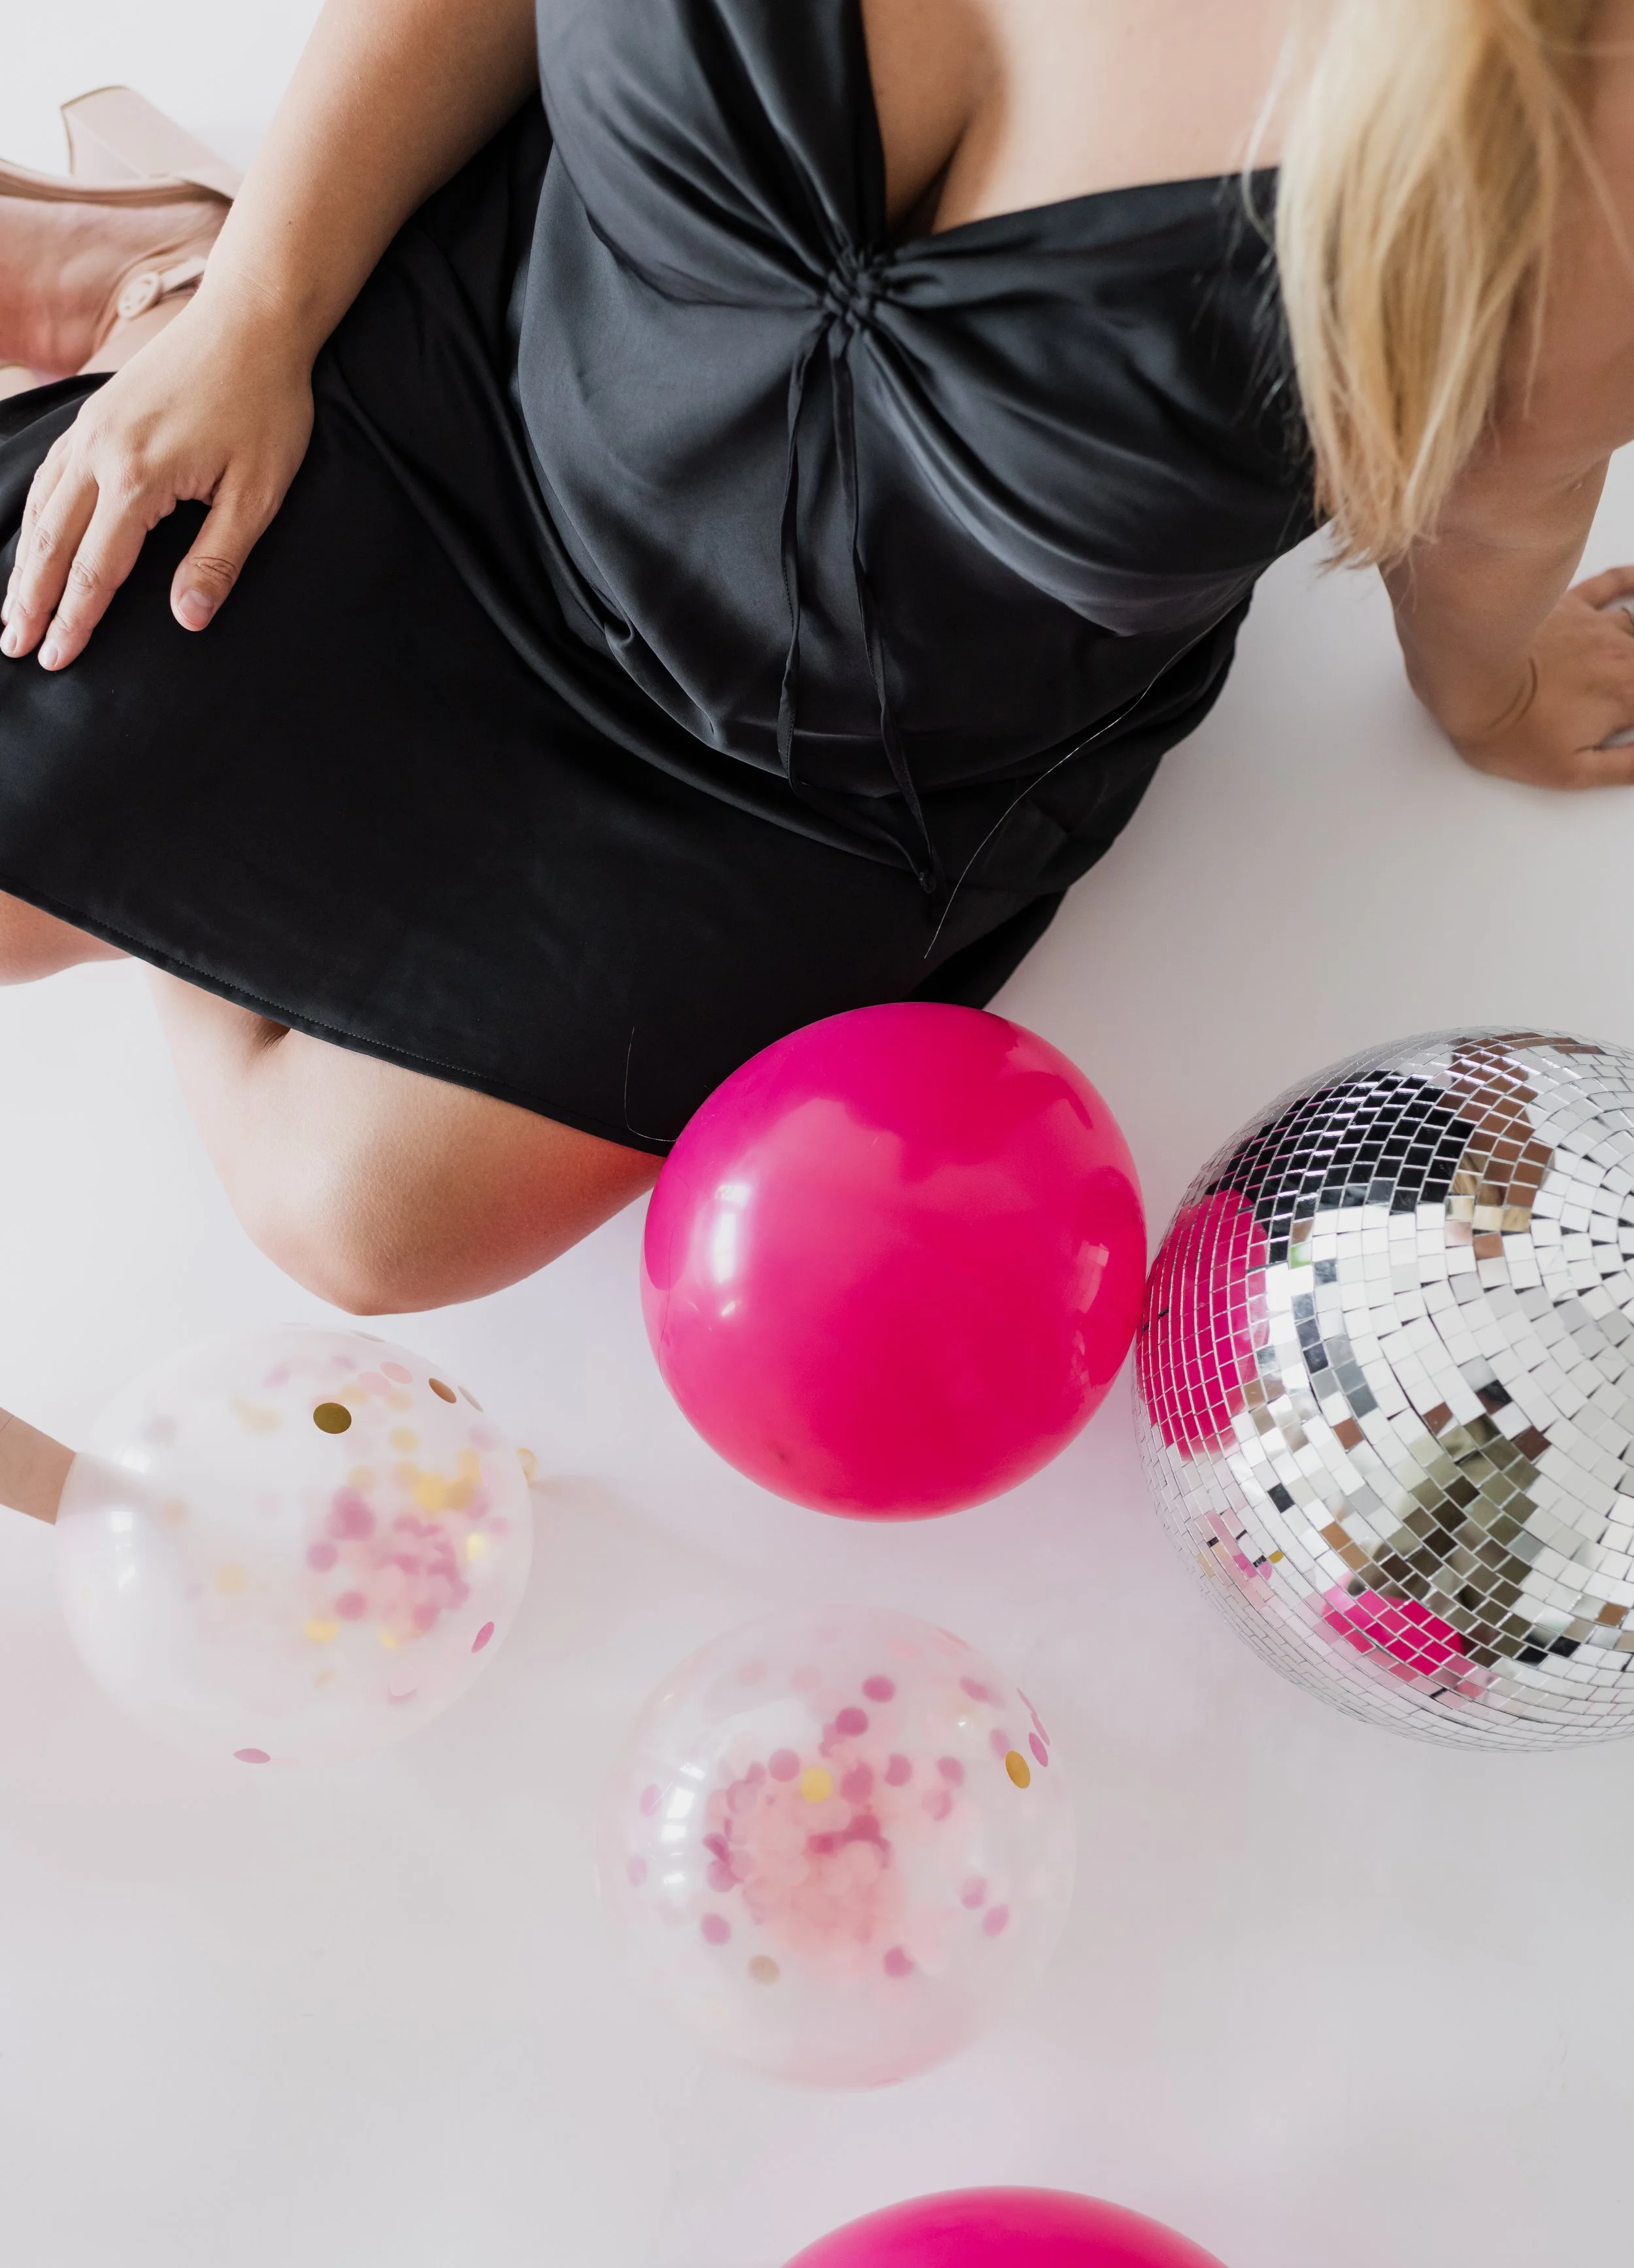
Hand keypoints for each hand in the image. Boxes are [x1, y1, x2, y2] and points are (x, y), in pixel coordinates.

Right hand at [0, 288, 314, 669]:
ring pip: (42, 507)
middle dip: (31, 601)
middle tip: (14, 647)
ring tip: (10, 609)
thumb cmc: (266, 407)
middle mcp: (100, 452)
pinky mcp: (95, 412)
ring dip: (25, 562)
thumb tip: (187, 620)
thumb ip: (219, 559)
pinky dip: (33, 514)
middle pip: (53, 543)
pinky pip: (49, 472)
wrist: (251, 321)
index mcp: (139, 478)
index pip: (97, 570)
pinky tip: (31, 541)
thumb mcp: (258, 493)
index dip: (75, 620)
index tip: (57, 659)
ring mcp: (91, 428)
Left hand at [1447, 567, 1633, 787]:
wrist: (1469, 680)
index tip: (1624, 717)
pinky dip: (1631, 581)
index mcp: (1626, 698)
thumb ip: (1624, 767)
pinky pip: (1613, 583)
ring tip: (1618, 665)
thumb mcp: (1569, 771)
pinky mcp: (1571, 606)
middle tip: (1615, 695)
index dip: (1633, 713)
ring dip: (1633, 647)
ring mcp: (1598, 627)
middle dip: (1632, 685)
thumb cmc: (1509, 727)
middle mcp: (1622, 656)